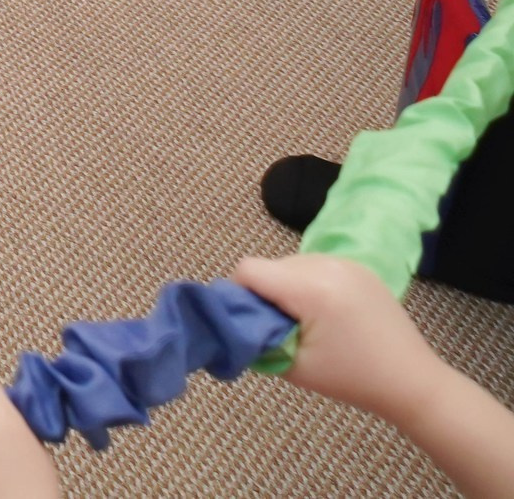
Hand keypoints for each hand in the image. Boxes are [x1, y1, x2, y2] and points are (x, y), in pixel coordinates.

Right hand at [236, 254, 450, 426]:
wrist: (411, 381)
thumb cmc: (352, 379)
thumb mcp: (293, 366)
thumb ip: (256, 337)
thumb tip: (232, 319)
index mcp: (311, 288)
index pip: (248, 269)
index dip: (240, 295)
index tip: (255, 323)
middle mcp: (327, 264)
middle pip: (270, 266)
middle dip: (267, 294)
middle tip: (285, 329)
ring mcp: (346, 262)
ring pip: (291, 264)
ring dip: (288, 288)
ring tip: (309, 322)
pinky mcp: (359, 267)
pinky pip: (315, 266)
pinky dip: (309, 285)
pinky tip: (328, 314)